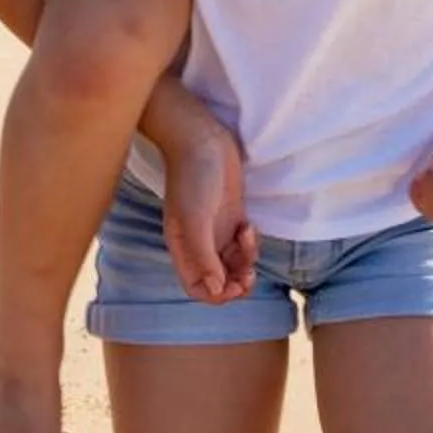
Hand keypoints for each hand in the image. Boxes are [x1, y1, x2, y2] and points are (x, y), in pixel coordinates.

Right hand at [147, 94, 255, 304]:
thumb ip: (203, 256)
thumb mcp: (195, 219)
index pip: (198, 289)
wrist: (200, 137)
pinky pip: (243, 244)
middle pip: (219, 281)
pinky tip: (248, 226)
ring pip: (234, 264)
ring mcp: (215, 230)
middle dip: (237, 283)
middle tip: (249, 273)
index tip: (234, 283)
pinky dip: (250, 244)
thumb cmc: (193, 176)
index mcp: (183, 248)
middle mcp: (198, 244)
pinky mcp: (230, 216)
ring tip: (247, 239)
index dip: (217, 295)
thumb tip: (215, 290)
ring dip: (246, 262)